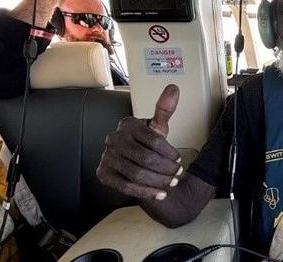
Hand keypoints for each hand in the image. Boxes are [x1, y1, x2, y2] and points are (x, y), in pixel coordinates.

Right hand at [97, 85, 182, 199]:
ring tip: (171, 184)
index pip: (153, 140)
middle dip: (165, 169)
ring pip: (137, 174)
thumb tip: (174, 88)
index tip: (179, 160)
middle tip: (177, 175)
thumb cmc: (146, 142)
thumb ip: (165, 109)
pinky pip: (125, 186)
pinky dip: (145, 192)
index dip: (169, 152)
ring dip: (158, 181)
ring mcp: (107, 157)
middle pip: (146, 159)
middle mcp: (114, 139)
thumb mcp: (157, 126)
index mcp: (128, 124)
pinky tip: (159, 194)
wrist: (132, 160)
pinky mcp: (103, 173)